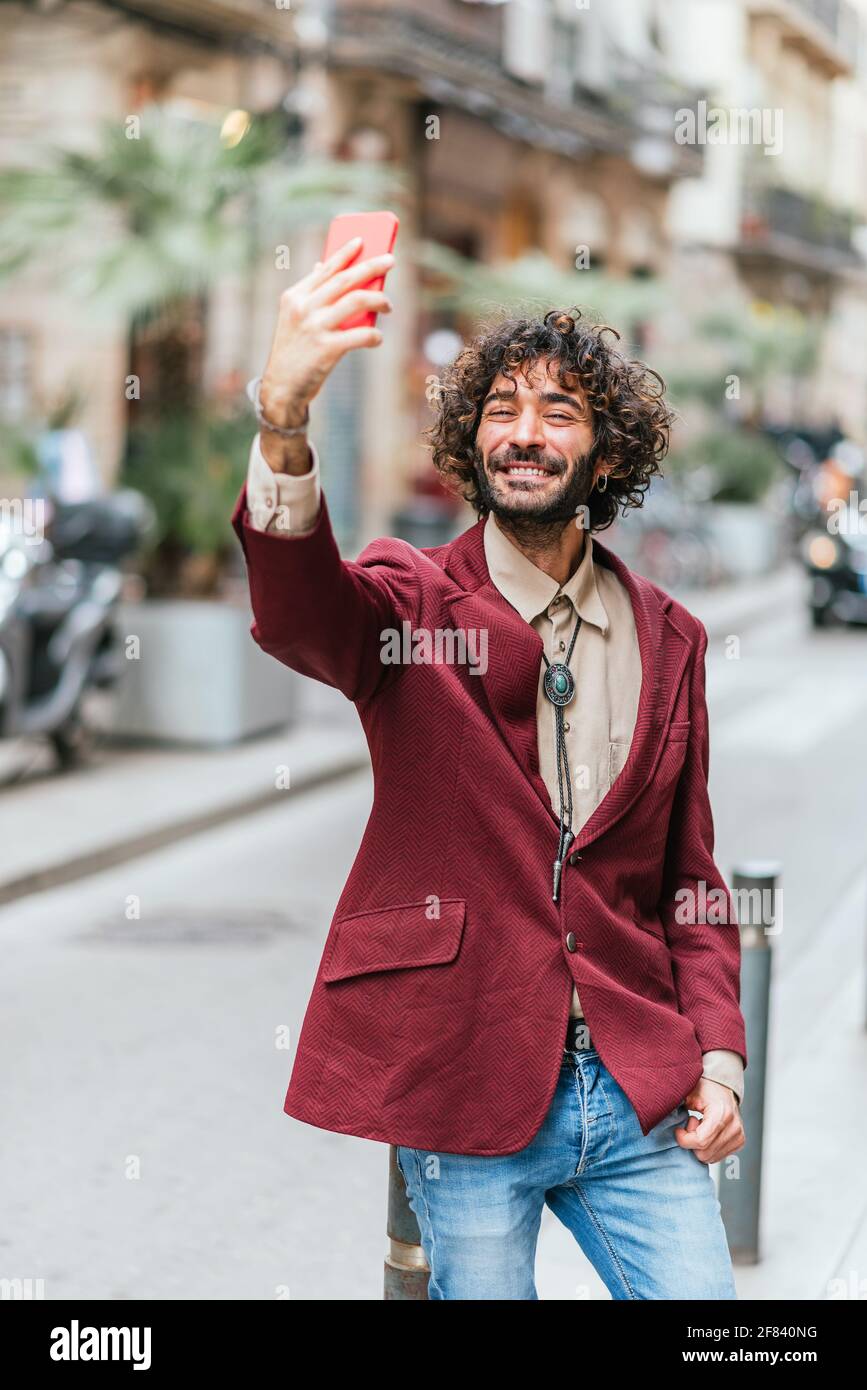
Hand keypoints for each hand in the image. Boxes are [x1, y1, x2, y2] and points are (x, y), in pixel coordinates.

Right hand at [259, 235, 394, 428]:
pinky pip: (361, 335)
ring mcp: (315, 327)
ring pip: (356, 301)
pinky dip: (374, 336)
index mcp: (295, 297)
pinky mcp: (326, 349)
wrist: (282, 386)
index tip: (362, 241)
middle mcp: (304, 308)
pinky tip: (377, 339)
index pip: (325, 269)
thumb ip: (310, 294)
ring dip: (379, 299)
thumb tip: (322, 266)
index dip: (345, 253)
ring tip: (388, 305)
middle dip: (371, 267)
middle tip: (390, 261)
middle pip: (345, 280)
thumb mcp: (294, 319)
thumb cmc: (294, 351)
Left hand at [674, 1077, 744, 1164]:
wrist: (722, 1087)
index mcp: (722, 1114)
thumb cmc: (704, 1088)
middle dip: (691, 1142)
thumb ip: (675, 1106)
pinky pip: (717, 1157)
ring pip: (710, 1158)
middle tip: (691, 1124)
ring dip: (699, 1145)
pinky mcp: (739, 1142)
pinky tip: (707, 1132)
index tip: (678, 1129)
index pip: (700, 1141)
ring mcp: (738, 1136)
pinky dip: (707, 1148)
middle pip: (704, 1153)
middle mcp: (734, 1127)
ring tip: (700, 1127)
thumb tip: (659, 1116)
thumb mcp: (687, 1093)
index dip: (684, 1138)